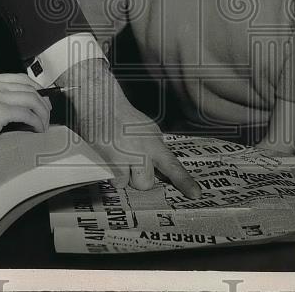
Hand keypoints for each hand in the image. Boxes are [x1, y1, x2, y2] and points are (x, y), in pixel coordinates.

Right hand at [0, 73, 50, 167]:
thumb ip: (2, 96)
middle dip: (44, 103)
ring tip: (44, 125)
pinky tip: (38, 130)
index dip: (38, 90)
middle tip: (48, 116)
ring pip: (31, 100)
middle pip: (29, 88)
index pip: (22, 78)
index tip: (45, 103)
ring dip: (43, 114)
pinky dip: (36, 122)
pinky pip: (27, 114)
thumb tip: (32, 99)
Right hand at [60, 59, 200, 199]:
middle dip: (138, 179)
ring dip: (124, 176)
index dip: (184, 181)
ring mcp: (132, 154)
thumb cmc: (116, 112)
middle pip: (148, 182)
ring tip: (116, 157)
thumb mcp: (141, 128)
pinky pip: (117, 180)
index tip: (195, 194)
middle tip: (128, 164)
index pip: (172, 164)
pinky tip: (107, 157)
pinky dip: (111, 174)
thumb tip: (151, 168)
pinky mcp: (116, 159)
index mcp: (155, 139)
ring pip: (133, 183)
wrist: (99, 99)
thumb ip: (150, 147)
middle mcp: (147, 148)